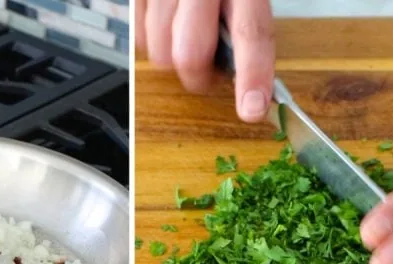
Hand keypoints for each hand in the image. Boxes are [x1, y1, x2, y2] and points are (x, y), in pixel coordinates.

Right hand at [135, 0, 274, 122]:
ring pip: (160, 53)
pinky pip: (139, 39)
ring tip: (189, 37)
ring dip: (175, 59)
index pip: (250, 32)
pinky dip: (154, 43)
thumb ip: (249, 29)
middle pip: (190, 54)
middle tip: (210, 70)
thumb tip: (252, 82)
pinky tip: (169, 26)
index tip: (252, 108)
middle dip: (199, 77)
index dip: (253, 74)